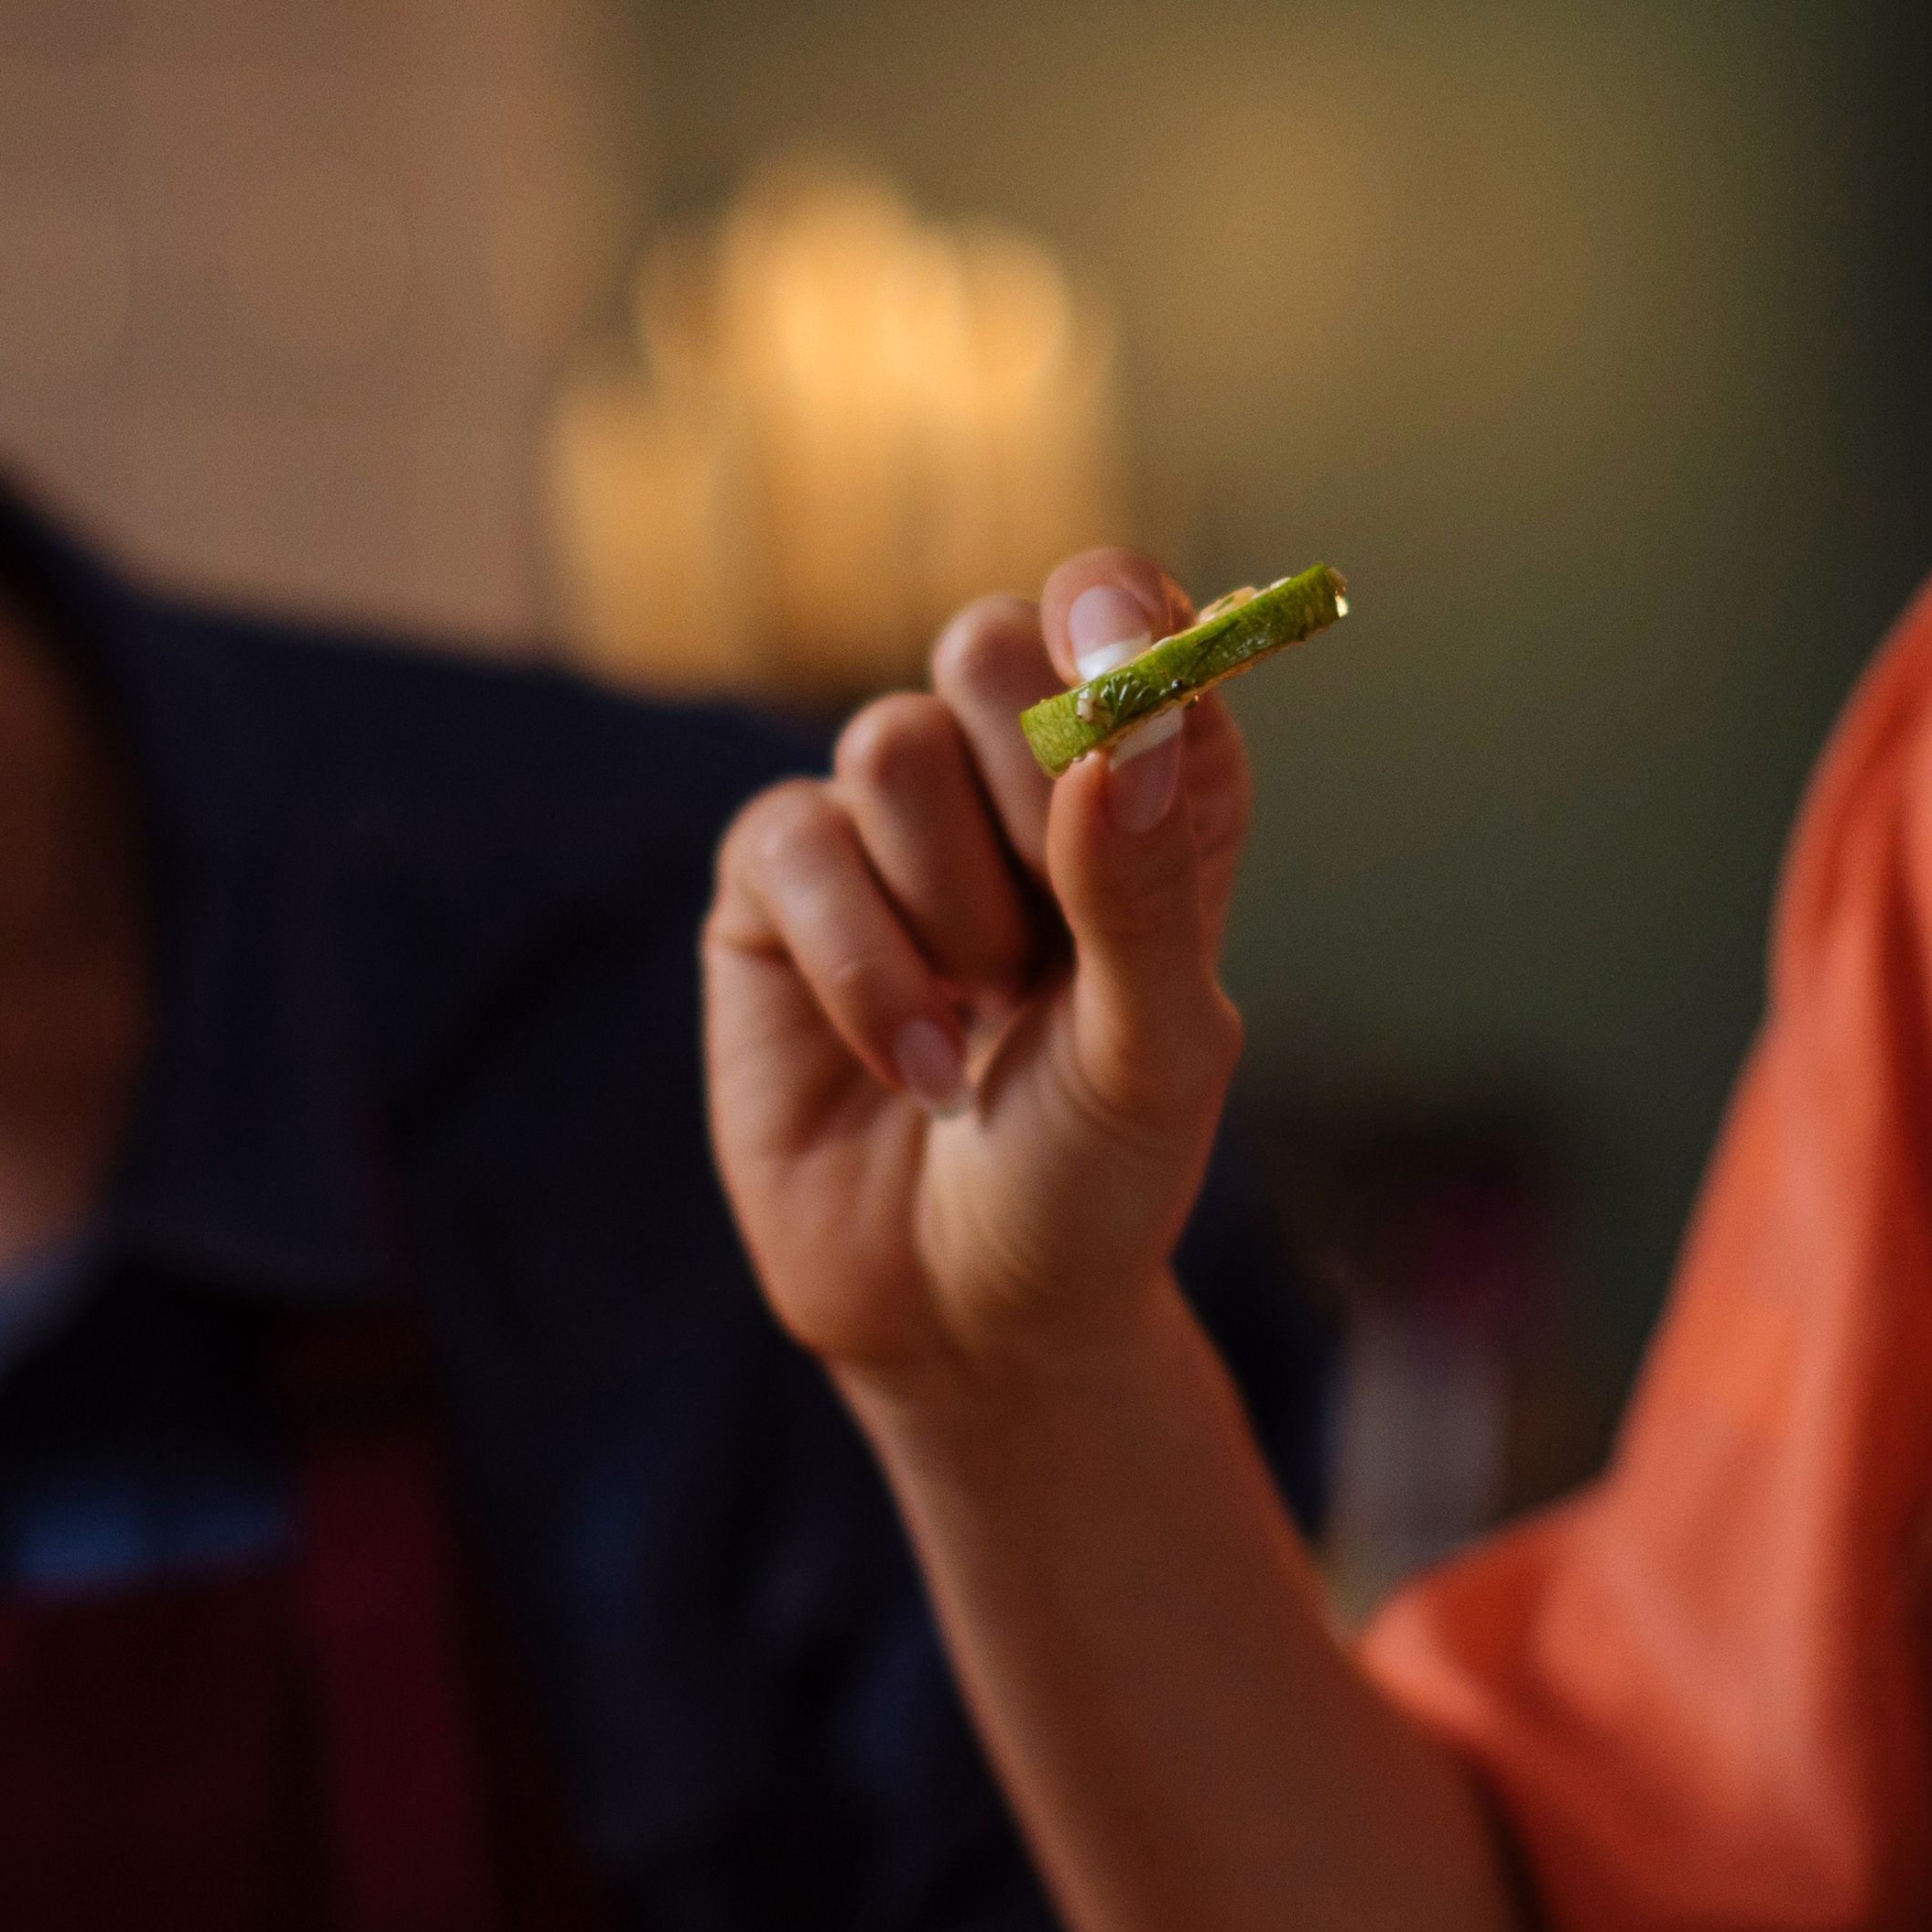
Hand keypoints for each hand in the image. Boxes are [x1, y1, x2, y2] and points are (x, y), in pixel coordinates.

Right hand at [709, 552, 1254, 1387]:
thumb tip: (1123, 726)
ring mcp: (885, 829)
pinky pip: (794, 839)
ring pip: (889, 745)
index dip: (1117, 620)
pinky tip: (916, 1063)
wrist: (968, 1318)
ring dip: (950, 912)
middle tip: (1052, 934)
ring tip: (984, 1021)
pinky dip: (864, 968)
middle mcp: (1013, 781)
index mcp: (1147, 784)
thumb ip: (1144, 887)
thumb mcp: (1156, 1053)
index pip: (1130, 613)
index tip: (1123, 671)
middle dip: (1022, 783)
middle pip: (987, 640)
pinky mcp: (775, 889)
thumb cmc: (1092, 1178)